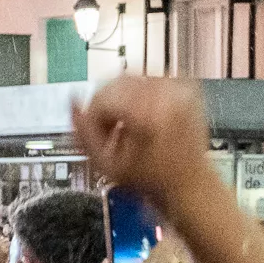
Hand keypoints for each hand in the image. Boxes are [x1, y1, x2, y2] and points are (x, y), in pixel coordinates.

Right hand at [71, 77, 218, 214]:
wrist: (190, 183)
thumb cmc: (151, 179)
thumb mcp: (107, 165)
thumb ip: (84, 133)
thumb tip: (73, 105)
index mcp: (146, 111)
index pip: (102, 96)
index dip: (92, 116)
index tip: (95, 133)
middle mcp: (165, 94)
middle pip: (116, 83)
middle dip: (106, 104)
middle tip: (109, 128)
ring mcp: (179, 88)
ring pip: (133, 79)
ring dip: (122, 99)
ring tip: (128, 123)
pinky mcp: (187, 88)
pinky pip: (152, 80)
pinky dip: (141, 95)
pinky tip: (143, 116)